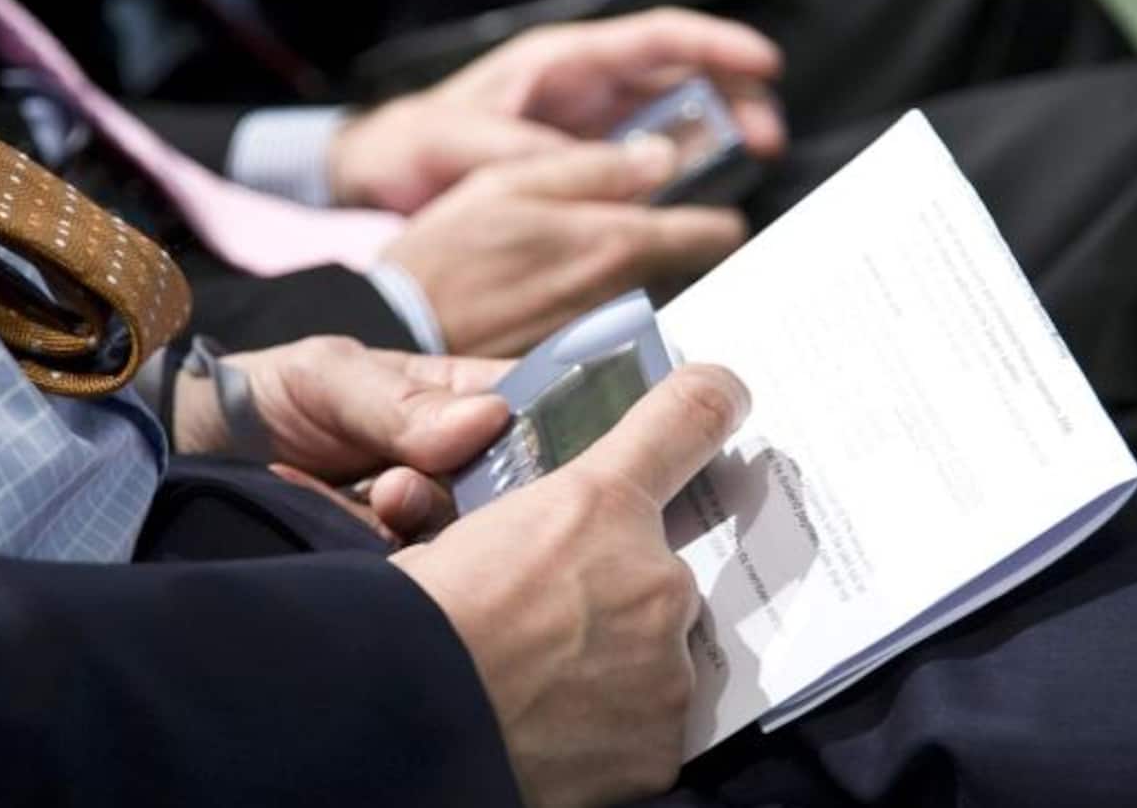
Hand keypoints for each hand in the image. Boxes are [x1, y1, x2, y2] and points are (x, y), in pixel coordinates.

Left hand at [174, 337, 509, 539]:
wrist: (193, 452)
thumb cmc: (273, 393)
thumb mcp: (332, 377)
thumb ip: (402, 402)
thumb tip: (489, 420)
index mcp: (465, 403)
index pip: (536, 423)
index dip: (532, 445)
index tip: (490, 459)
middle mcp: (458, 468)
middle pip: (508, 497)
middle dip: (458, 496)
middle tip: (397, 487)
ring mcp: (427, 519)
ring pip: (463, 542)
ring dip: (414, 525)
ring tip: (372, 499)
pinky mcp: (392, 563)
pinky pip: (411, 572)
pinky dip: (371, 550)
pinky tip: (332, 517)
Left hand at [328, 9, 784, 213]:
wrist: (382, 171)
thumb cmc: (416, 141)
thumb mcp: (461, 141)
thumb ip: (526, 151)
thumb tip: (596, 168)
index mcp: (564, 60)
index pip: (657, 36)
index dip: (716, 44)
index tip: (763, 64)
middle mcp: (588, 88)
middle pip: (684, 78)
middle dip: (734, 101)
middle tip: (765, 141)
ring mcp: (593, 129)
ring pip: (677, 124)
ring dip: (717, 146)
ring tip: (745, 175)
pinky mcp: (588, 169)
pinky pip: (650, 170)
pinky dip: (681, 184)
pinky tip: (699, 210)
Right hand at [381, 142, 748, 355]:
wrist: (396, 330)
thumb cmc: (443, 254)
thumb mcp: (508, 180)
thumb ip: (593, 167)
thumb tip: (660, 156)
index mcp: (613, 244)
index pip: (716, 235)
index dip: (712, 217)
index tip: (696, 213)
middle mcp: (620, 301)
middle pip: (687, 274)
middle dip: (672, 255)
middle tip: (629, 239)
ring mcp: (604, 345)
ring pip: (650, 307)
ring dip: (632, 290)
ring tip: (576, 276)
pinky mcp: (577, 375)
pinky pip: (613, 343)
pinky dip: (601, 329)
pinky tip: (553, 312)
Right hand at [393, 364, 750, 807]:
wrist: (413, 716)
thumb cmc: (423, 616)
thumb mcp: (455, 522)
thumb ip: (530, 499)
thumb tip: (557, 471)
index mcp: (602, 506)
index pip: (684, 421)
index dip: (707, 401)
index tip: (723, 391)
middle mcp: (654, 579)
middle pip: (658, 574)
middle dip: (617, 592)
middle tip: (546, 618)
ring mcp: (665, 670)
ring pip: (657, 654)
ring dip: (617, 664)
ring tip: (540, 680)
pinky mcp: (662, 747)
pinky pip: (651, 730)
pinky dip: (614, 731)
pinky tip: (556, 727)